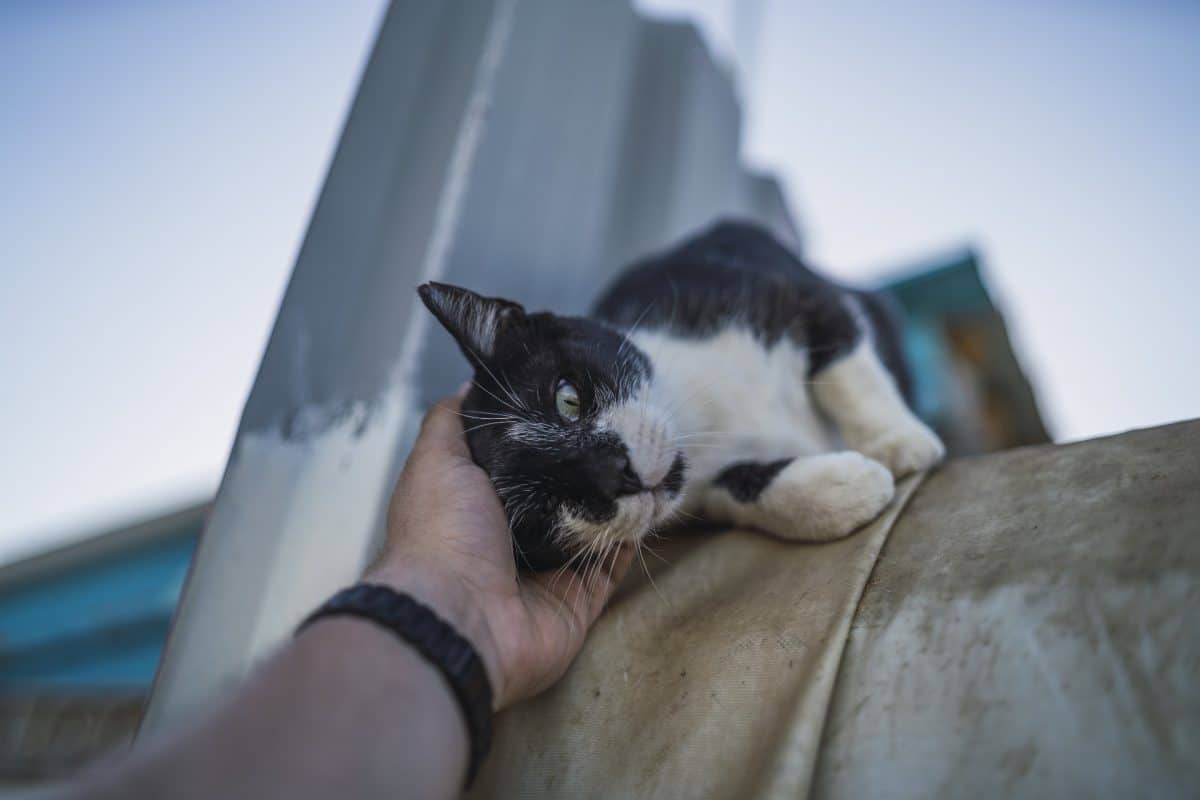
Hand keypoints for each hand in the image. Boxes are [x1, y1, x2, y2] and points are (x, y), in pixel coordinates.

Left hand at [366, 386, 632, 708]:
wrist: (459, 617)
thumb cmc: (442, 534)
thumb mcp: (436, 461)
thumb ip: (452, 423)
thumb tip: (470, 385)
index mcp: (477, 507)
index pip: (518, 465)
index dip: (544, 436)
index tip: (577, 403)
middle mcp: (512, 540)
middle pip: (560, 495)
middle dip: (587, 468)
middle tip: (623, 429)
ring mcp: (547, 574)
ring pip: (592, 528)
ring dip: (618, 498)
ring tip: (646, 458)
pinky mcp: (578, 601)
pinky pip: (612, 565)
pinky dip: (630, 536)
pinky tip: (649, 500)